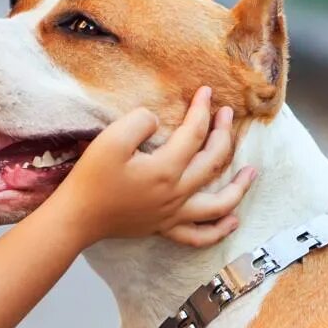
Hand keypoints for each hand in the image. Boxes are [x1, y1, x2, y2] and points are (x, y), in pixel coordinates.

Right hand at [53, 86, 256, 246]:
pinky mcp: (163, 228)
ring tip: (251, 173)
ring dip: (238, 187)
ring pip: (217, 204)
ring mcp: (172, 214)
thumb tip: (157, 122)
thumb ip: (139, 122)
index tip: (206, 91)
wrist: (76, 217)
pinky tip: (232, 221)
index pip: (194, 134)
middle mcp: (176, 193)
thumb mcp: (110, 139)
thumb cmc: (91, 179)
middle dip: (223, 134)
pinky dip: (219, 230)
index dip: (202, 110)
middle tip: (227, 115)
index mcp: (165, 169)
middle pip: (212, 162)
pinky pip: (198, 235)